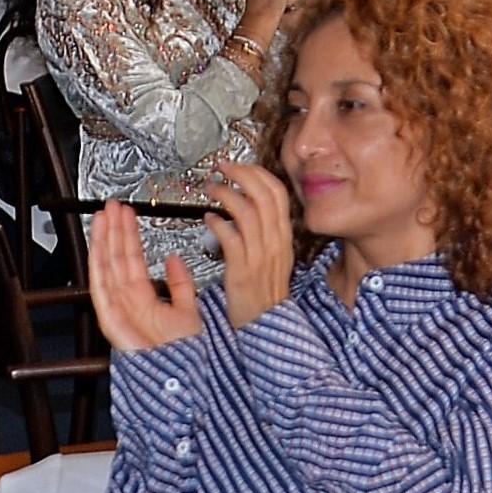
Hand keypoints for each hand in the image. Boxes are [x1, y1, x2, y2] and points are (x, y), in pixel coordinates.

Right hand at [88, 203, 201, 352]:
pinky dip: (99, 268)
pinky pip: (102, 289)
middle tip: (113, 206)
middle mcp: (128, 302)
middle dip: (114, 231)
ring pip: (107, 268)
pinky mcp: (111, 319)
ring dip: (104, 241)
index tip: (128, 214)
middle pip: (117, 259)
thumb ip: (180, 283)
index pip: (133, 259)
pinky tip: (99, 248)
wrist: (180, 377)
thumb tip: (173, 259)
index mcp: (144, 298)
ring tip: (104, 217)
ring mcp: (117, 309)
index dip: (130, 235)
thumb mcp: (188, 309)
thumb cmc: (183, 352)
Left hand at [205, 161, 297, 330]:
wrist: (264, 326)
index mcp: (283, 237)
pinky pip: (232, 238)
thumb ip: (264, 234)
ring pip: (249, 212)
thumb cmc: (263, 294)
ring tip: (210, 188)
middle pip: (265, 196)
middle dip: (242, 175)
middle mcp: (275, 242)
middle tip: (222, 168)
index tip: (240, 167)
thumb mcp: (274, 257)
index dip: (258, 175)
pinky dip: (219, 224)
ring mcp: (260, 254)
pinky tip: (208, 219)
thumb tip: (246, 211)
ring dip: (226, 194)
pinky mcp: (242, 269)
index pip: (277, 194)